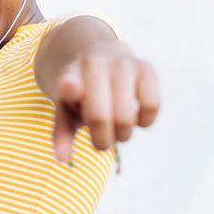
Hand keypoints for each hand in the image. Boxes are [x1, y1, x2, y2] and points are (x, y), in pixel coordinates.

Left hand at [50, 39, 159, 162]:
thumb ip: (62, 132)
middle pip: (99, 117)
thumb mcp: (66, 109)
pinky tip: (136, 117)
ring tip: (117, 127)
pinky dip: (145, 121)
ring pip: (126, 116)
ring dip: (123, 134)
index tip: (69, 88)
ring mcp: (121, 63)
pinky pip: (151, 106)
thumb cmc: (82, 92)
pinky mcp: (146, 68)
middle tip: (102, 141)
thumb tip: (62, 159)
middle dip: (102, 140)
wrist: (101, 54)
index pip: (69, 83)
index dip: (70, 87)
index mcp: (70, 76)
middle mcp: (95, 64)